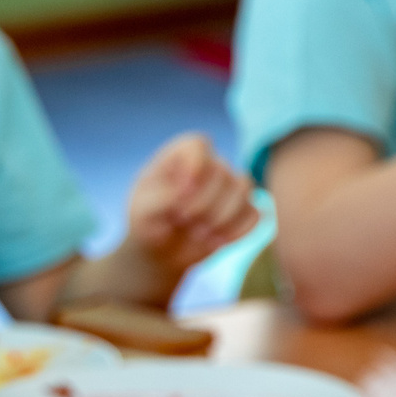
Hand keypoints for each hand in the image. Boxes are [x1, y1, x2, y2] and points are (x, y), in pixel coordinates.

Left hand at [123, 133, 259, 274]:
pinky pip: (254, 213)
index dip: (195, 166)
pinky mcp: (243, 209)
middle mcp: (208, 165)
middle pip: (222, 170)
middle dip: (204, 202)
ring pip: (245, 188)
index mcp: (179, 156)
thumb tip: (190, 190)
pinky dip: (237, 230)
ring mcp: (229, 185)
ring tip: (200, 235)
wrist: (160, 252)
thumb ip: (162, 196)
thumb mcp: (141, 210)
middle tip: (183, 221)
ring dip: (223, 217)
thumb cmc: (147, 223)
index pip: (197, 144)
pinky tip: (217, 242)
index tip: (182, 192)